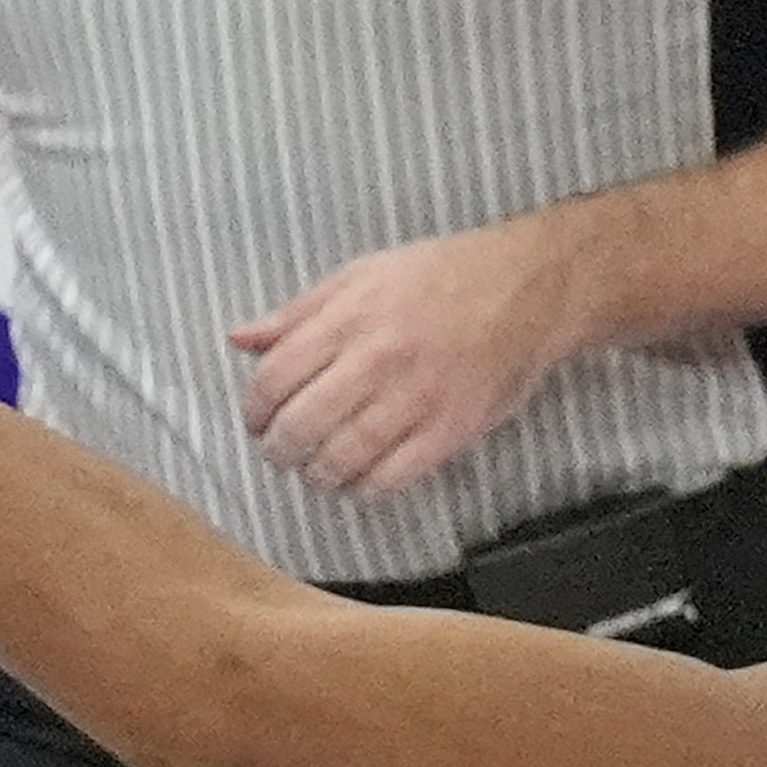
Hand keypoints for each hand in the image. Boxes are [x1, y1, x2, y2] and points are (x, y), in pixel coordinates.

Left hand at [232, 218, 581, 499]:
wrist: (526, 288)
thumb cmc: (442, 276)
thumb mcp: (359, 276)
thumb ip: (296, 312)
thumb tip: (240, 338)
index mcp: (347, 318)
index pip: (273, 379)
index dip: (253, 410)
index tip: (257, 420)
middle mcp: (376, 359)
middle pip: (300, 426)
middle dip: (279, 449)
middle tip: (283, 451)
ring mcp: (415, 398)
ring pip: (342, 458)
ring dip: (318, 473)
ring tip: (319, 469)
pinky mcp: (450, 428)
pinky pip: (392, 477)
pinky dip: (365, 489)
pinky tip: (360, 481)